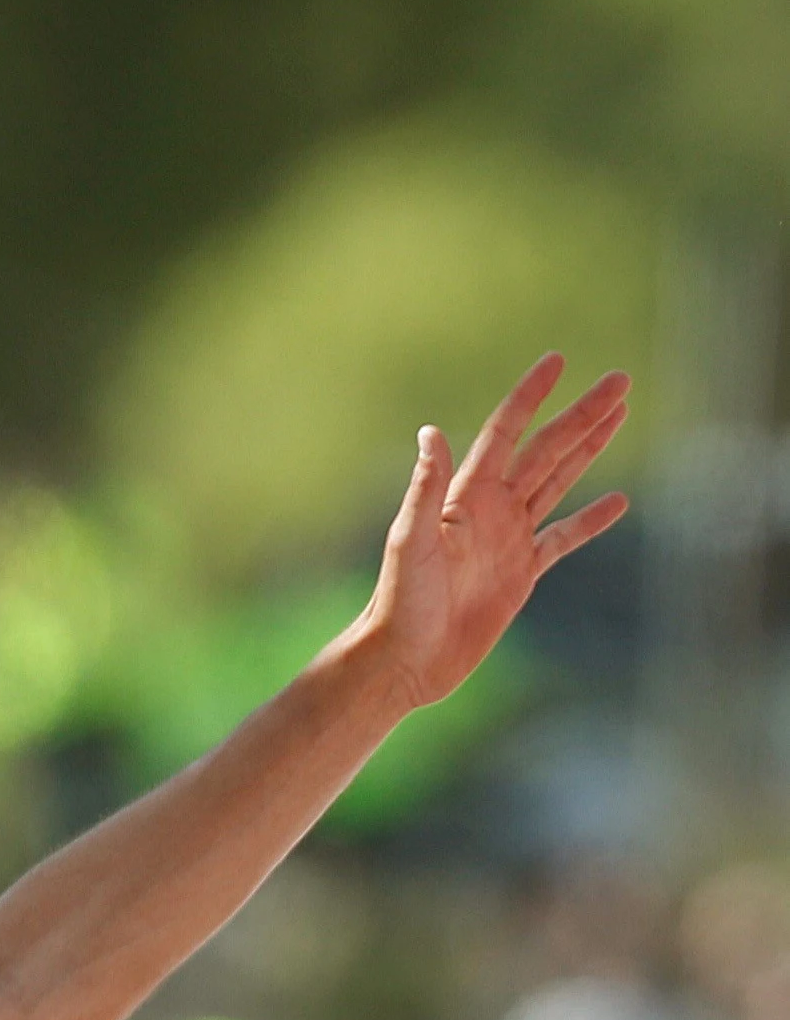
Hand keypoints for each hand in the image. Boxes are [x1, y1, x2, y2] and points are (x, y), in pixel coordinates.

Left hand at [356, 352, 630, 710]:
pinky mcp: (521, 573)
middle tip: (620, 380)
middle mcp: (490, 509)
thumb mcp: (412, 541)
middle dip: (582, 414)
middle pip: (547, 449)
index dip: (531, 396)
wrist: (405, 659)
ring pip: (559, 481)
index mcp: (466, 495)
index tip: (557, 361)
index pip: (506, 433)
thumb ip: (426, 488)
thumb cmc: (400, 601)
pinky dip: (590, 519)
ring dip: (589, 449)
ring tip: (619, 415)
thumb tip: (431, 432)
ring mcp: (509, 539)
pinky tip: (618, 501)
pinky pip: (563, 537)